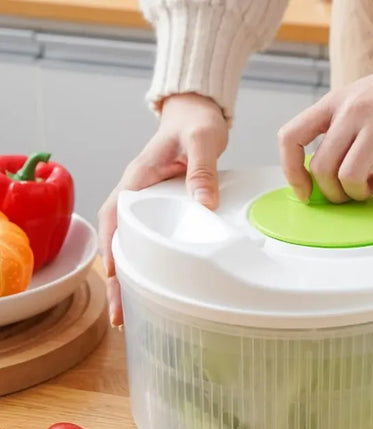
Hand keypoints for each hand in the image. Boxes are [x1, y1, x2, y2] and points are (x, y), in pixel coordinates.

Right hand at [98, 93, 228, 326]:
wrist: (196, 115)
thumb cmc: (194, 124)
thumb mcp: (201, 141)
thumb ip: (201, 170)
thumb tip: (203, 203)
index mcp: (138, 179)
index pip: (115, 218)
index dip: (113, 249)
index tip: (114, 278)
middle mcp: (136, 194)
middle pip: (117, 240)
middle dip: (116, 277)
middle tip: (120, 313)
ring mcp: (147, 203)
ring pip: (128, 243)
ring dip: (127, 276)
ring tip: (130, 312)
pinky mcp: (160, 209)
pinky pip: (147, 239)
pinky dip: (144, 263)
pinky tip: (151, 284)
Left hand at [278, 57, 372, 202]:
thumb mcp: (355, 100)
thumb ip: (335, 132)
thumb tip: (319, 178)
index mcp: (333, 102)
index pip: (291, 137)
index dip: (291, 171)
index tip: (304, 191)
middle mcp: (352, 111)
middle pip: (321, 168)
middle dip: (332, 193)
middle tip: (346, 193)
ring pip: (350, 178)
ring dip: (358, 193)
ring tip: (370, 184)